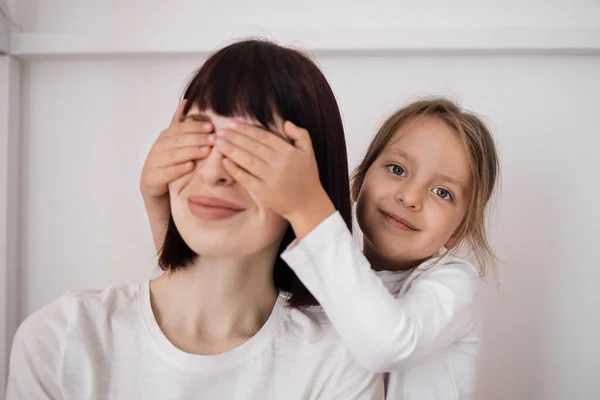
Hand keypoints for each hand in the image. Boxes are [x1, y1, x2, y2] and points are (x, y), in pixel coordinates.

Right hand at [140, 100, 213, 197]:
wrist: (152, 183)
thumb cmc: (167, 160)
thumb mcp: (173, 140)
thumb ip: (179, 122)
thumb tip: (185, 101)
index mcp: (165, 136)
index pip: (180, 128)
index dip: (195, 127)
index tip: (211, 127)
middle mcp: (158, 147)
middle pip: (178, 140)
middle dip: (197, 138)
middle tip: (213, 139)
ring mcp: (154, 162)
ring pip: (173, 155)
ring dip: (191, 152)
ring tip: (206, 151)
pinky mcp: (154, 177)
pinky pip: (167, 173)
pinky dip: (179, 169)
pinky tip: (191, 167)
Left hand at [215, 120, 335, 237]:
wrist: (308, 205)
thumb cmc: (307, 176)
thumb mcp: (309, 152)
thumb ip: (300, 135)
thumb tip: (286, 123)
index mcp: (289, 152)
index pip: (264, 136)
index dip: (247, 129)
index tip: (233, 123)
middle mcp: (280, 164)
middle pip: (253, 147)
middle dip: (235, 137)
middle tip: (221, 131)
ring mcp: (271, 179)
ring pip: (248, 161)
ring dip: (231, 150)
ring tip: (218, 142)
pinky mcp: (264, 193)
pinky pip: (247, 179)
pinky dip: (235, 170)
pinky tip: (225, 161)